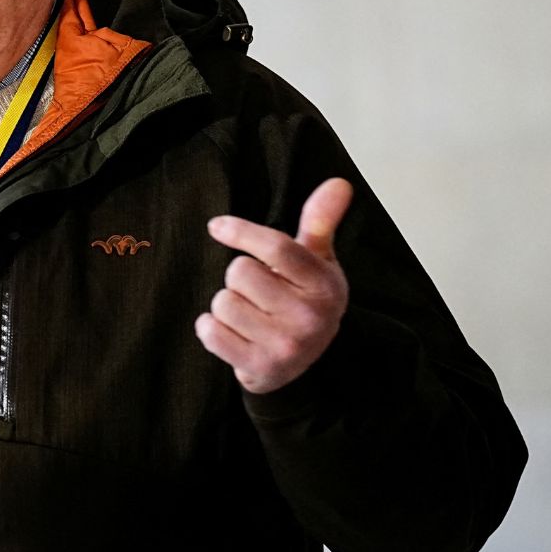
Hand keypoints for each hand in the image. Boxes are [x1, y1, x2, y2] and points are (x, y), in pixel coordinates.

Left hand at [195, 178, 353, 393]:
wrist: (301, 363)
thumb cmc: (303, 298)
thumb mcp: (317, 261)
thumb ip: (320, 220)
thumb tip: (339, 182)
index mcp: (325, 284)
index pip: (277, 248)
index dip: (242, 232)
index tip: (217, 226)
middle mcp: (310, 317)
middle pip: (240, 272)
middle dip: (240, 277)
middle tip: (259, 291)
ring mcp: (287, 346)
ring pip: (222, 302)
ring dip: (226, 305)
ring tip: (250, 315)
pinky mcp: (261, 369)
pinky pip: (210, 331)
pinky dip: (212, 329)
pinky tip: (233, 333)